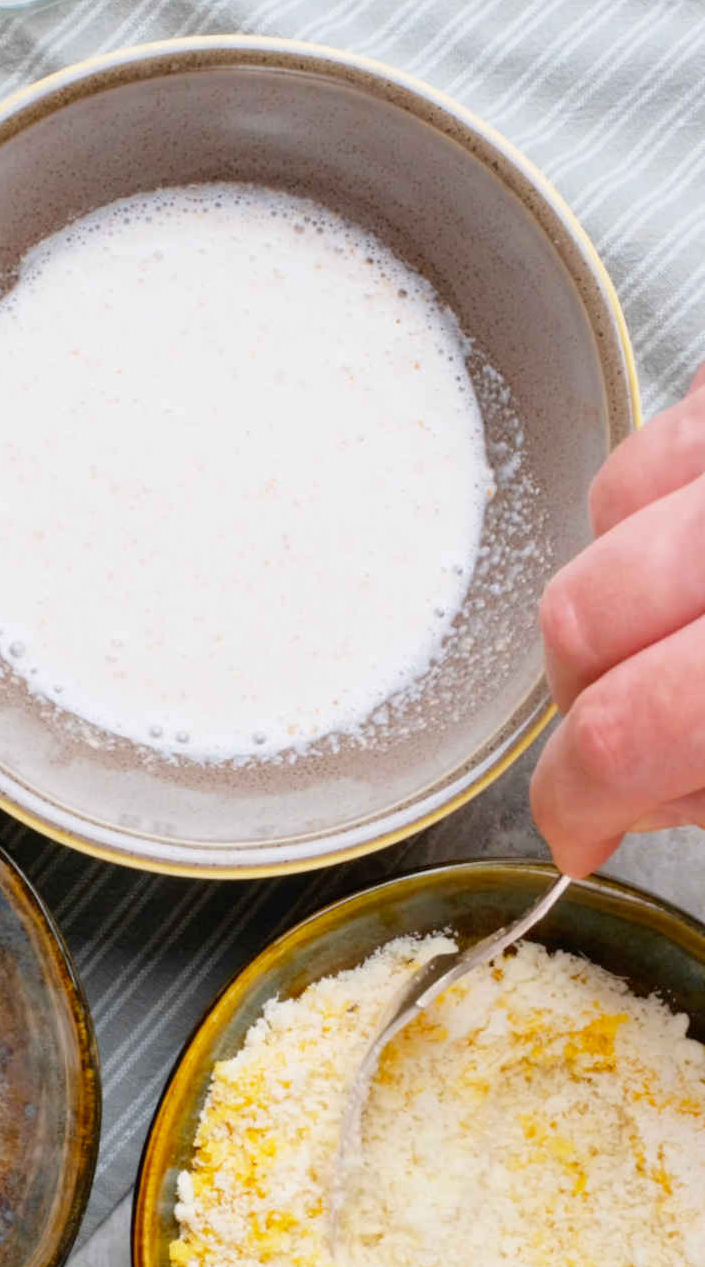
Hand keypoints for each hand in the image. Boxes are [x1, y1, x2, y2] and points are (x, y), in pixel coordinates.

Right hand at [530, 364, 704, 874]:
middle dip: (588, 697)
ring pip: (605, 509)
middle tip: (646, 739)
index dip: (574, 807)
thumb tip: (646, 801)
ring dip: (625, 588)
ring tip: (692, 624)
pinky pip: (661, 431)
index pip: (614, 733)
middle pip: (577, 616)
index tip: (583, 835)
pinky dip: (663, 499)